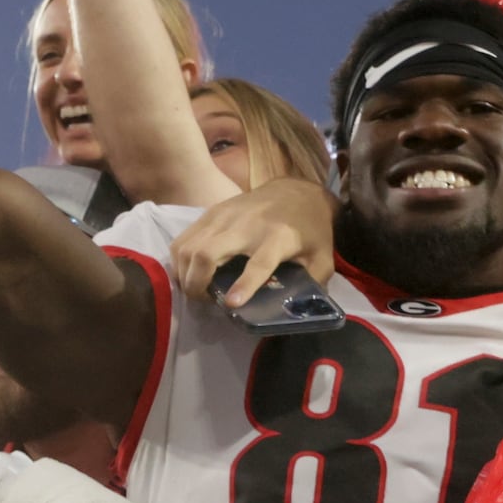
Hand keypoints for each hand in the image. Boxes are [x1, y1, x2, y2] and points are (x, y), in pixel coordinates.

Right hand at [170, 177, 338, 316]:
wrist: (297, 191)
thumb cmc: (310, 230)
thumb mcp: (323, 258)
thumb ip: (313, 284)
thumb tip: (297, 311)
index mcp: (279, 237)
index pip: (259, 262)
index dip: (244, 284)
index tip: (230, 303)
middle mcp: (248, 225)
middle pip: (207, 253)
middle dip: (196, 283)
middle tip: (202, 300)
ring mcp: (225, 215)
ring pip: (190, 247)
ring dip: (185, 274)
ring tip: (195, 288)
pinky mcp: (212, 212)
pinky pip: (184, 238)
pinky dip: (180, 259)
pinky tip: (188, 271)